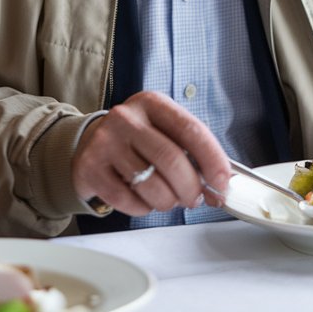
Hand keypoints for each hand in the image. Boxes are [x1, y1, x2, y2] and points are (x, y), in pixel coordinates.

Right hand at [71, 91, 230, 215]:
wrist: (90, 143)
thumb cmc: (137, 140)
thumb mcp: (163, 131)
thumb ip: (192, 151)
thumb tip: (220, 184)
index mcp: (151, 103)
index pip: (190, 129)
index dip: (213, 160)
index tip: (222, 182)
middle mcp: (125, 118)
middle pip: (171, 160)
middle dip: (191, 188)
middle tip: (195, 198)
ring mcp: (105, 142)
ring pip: (152, 186)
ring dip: (169, 202)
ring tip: (168, 198)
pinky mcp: (91, 168)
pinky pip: (128, 201)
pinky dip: (143, 208)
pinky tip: (142, 198)